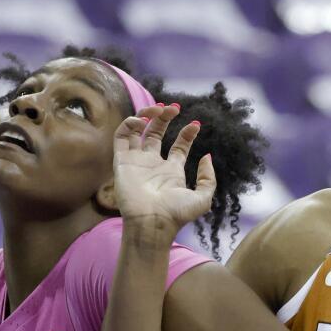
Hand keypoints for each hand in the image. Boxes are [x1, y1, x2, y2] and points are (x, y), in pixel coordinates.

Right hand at [112, 103, 215, 235]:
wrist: (151, 222)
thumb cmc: (176, 214)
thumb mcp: (203, 198)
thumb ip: (208, 178)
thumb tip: (207, 155)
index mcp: (172, 172)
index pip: (178, 146)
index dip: (187, 133)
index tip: (196, 124)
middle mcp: (154, 164)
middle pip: (157, 134)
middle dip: (165, 118)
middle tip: (174, 108)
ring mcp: (137, 161)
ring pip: (138, 131)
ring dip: (147, 115)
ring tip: (159, 109)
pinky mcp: (122, 161)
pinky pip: (122, 137)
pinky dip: (130, 124)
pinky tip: (143, 121)